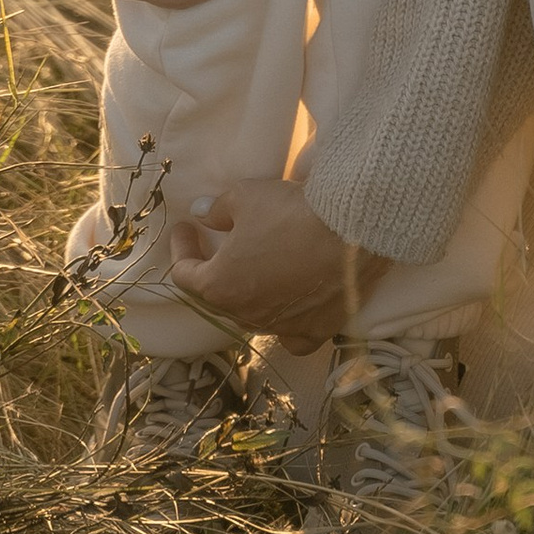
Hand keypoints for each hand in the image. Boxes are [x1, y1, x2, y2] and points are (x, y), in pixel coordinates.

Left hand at [170, 175, 365, 347]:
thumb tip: (201, 213)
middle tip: (218, 242)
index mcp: (219, 286)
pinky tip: (287, 310)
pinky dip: (285, 324)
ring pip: (253, 315)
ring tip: (255, 269)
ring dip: (248, 292)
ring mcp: (281, 327)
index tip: (187, 228)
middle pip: (218, 296)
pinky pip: (292, 337)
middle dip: (214, 268)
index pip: (185, 273)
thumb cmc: (291, 213)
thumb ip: (217, 209)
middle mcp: (245, 315)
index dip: (182, 248)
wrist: (351, 231)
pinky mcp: (315, 331)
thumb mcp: (246, 197)